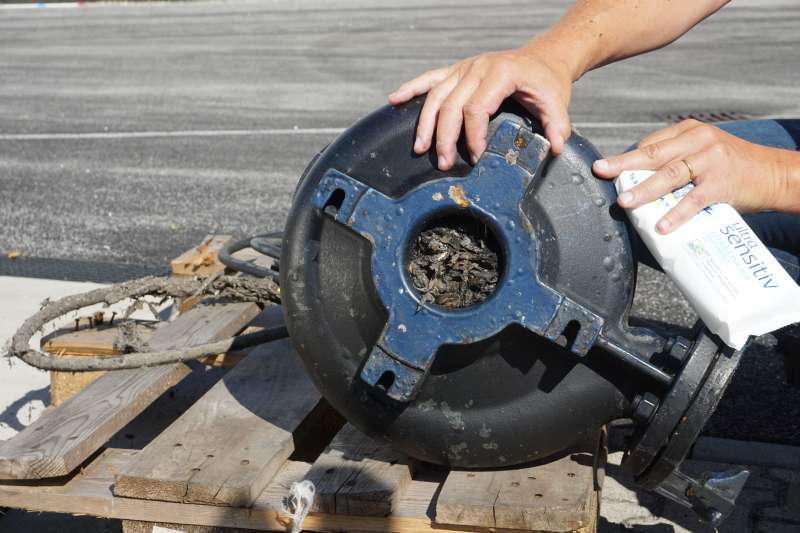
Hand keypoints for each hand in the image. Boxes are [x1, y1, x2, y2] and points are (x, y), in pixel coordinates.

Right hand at [388, 43, 573, 170]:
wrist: (543, 58)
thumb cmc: (546, 81)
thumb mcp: (557, 102)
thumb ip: (557, 126)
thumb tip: (554, 148)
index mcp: (500, 73)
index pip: (477, 108)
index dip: (473, 136)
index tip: (477, 157)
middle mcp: (478, 67)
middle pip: (451, 105)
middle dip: (445, 138)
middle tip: (444, 163)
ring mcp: (464, 67)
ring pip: (436, 95)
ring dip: (425, 124)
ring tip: (420, 148)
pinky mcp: (457, 70)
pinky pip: (430, 78)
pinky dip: (411, 88)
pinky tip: (394, 99)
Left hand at [592, 119, 793, 233]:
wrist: (775, 174)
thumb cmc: (732, 167)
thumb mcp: (702, 152)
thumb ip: (675, 160)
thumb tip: (637, 181)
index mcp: (689, 131)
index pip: (650, 144)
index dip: (627, 158)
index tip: (606, 170)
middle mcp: (699, 140)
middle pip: (653, 154)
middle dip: (623, 164)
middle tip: (600, 172)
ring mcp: (711, 160)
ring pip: (670, 175)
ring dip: (644, 189)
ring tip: (623, 201)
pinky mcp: (722, 183)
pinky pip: (694, 200)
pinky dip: (676, 213)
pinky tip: (661, 225)